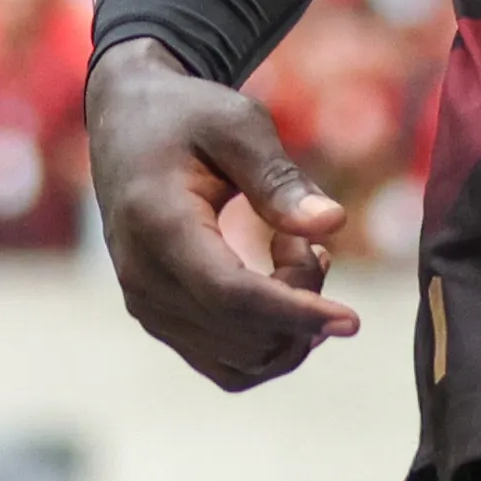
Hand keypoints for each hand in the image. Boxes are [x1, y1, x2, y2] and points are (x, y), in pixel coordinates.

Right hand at [88, 37, 360, 390]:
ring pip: (237, 363)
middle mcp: (145, 280)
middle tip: (307, 239)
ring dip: (287, 326)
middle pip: (241, 335)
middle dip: (300, 302)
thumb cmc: (188, 116)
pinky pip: (224, 362)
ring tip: (295, 253)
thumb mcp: (237, 125)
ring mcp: (148, 306)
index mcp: (159, 228)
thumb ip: (280, 178)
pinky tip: (284, 285)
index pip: (231, 297)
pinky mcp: (160, 318)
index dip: (295, 313)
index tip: (352, 321)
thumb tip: (333, 224)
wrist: (129, 123)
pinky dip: (267, 339)